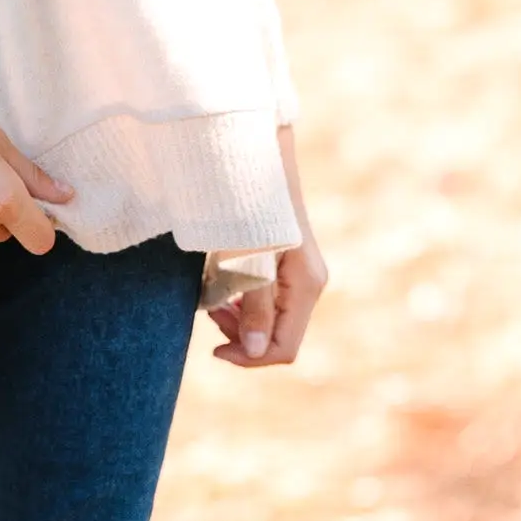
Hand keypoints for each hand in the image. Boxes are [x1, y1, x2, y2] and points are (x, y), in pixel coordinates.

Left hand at [209, 126, 327, 367]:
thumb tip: (254, 353)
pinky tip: (223, 287)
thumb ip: (253, 307)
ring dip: (239, 321)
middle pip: (278, 337)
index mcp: (306, 285)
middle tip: (210, 313)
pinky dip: (241, 303)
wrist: (252, 162)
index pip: (284, 348)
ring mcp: (299, 276)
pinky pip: (266, 302)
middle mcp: (309, 284)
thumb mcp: (246, 259)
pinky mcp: (285, 267)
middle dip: (241, 337)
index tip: (212, 349)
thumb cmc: (247, 208)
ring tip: (213, 301)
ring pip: (270, 322)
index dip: (249, 358)